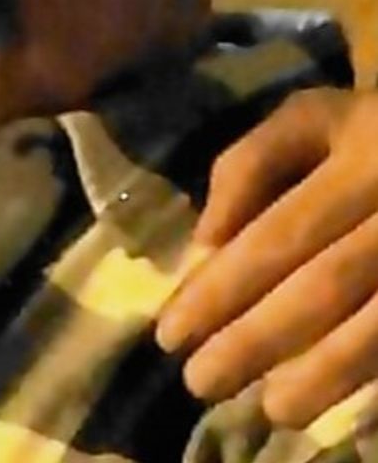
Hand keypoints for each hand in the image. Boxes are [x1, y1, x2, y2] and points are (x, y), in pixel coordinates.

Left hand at [156, 88, 377, 426]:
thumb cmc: (366, 124)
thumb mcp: (308, 118)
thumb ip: (249, 167)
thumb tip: (205, 246)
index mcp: (360, 155)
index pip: (278, 234)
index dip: (222, 289)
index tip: (170, 334)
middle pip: (325, 286)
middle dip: (258, 340)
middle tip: (202, 382)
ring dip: (324, 375)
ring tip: (273, 410)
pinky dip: (375, 374)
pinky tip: (344, 408)